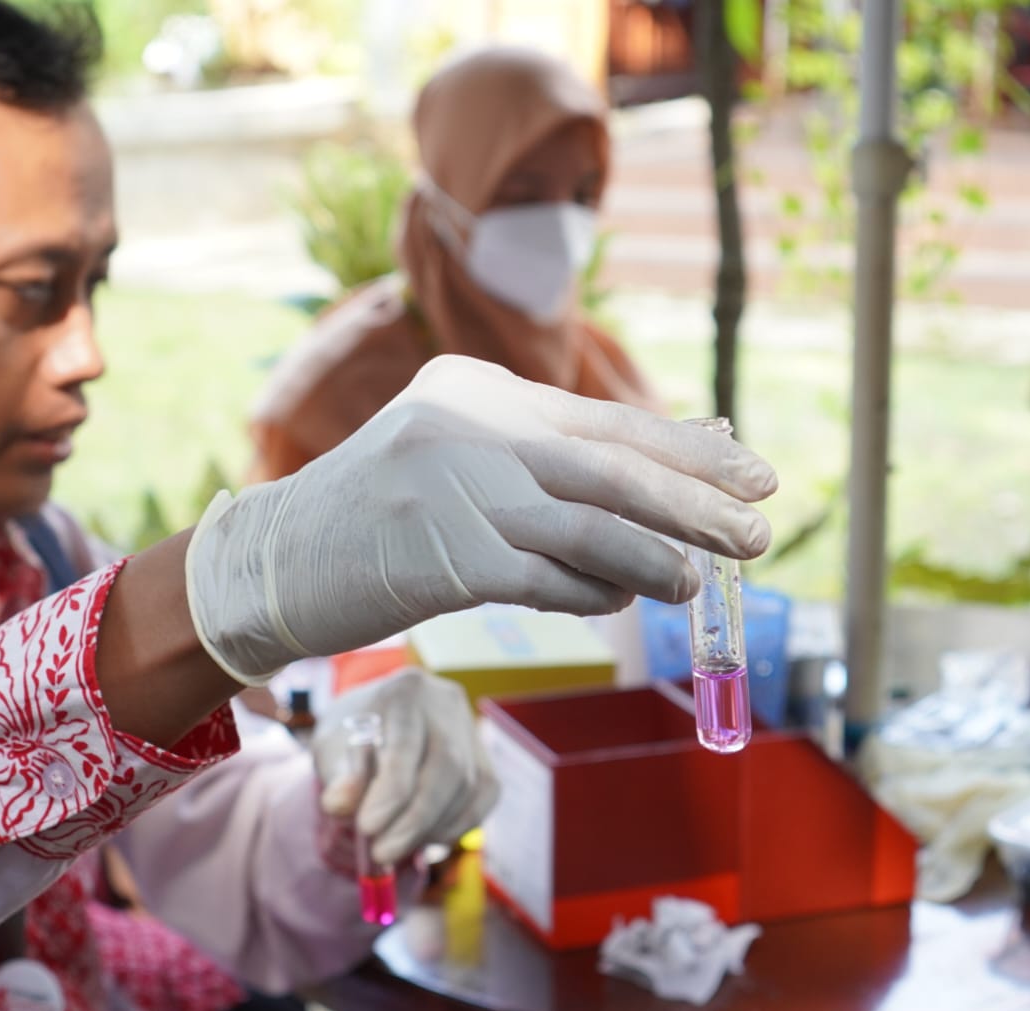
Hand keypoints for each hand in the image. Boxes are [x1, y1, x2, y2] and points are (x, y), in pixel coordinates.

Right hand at [186, 354, 776, 683]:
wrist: (272, 560)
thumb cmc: (373, 518)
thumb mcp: (450, 460)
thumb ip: (538, 463)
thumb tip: (660, 485)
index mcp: (477, 391)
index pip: (603, 420)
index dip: (686, 451)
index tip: (752, 474)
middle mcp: (468, 426)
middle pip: (609, 467)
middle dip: (695, 503)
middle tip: (757, 532)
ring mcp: (453, 490)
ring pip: (588, 525)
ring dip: (657, 558)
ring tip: (698, 582)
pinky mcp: (442, 557)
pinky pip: (547, 579)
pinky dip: (592, 593)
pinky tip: (621, 600)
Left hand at [312, 668, 497, 867]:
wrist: (379, 720)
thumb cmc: (352, 735)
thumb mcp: (331, 747)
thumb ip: (338, 776)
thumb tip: (338, 806)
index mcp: (405, 691)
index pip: (406, 745)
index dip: (390, 792)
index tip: (367, 828)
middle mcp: (446, 704)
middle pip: (448, 766)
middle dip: (415, 819)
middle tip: (382, 852)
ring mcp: (471, 729)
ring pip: (469, 786)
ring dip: (432, 828)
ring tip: (394, 847)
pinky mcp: (485, 757)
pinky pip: (483, 797)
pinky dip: (456, 826)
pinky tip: (425, 840)